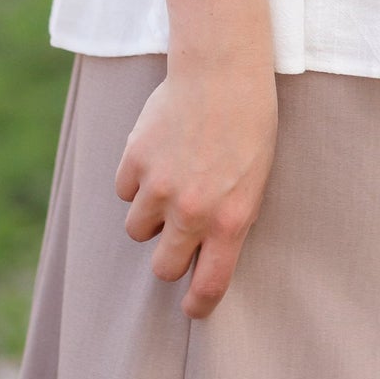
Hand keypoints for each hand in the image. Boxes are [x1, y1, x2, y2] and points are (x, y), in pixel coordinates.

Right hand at [115, 56, 278, 318]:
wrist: (222, 70)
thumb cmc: (249, 123)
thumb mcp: (256, 179)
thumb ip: (230, 218)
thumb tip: (204, 252)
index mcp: (231, 219)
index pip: (210, 284)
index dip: (199, 303)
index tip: (193, 308)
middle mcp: (193, 210)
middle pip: (164, 267)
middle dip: (169, 257)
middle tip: (176, 234)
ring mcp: (160, 186)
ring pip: (137, 229)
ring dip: (150, 213)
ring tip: (170, 177)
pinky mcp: (135, 160)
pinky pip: (123, 190)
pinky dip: (135, 179)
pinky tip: (157, 152)